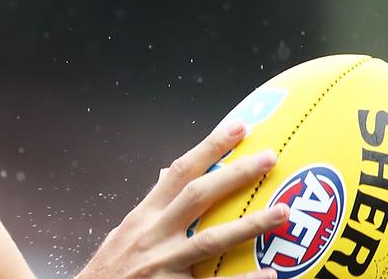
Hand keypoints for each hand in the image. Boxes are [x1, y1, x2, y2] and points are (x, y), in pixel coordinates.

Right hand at [77, 120, 289, 278]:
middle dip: (234, 174)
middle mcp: (154, 234)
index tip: (237, 128)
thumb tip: (166, 173)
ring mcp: (164, 263)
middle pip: (197, 195)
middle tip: (269, 158)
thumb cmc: (110, 268)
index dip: (209, 148)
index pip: (178, 172)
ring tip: (283, 212)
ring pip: (211, 239)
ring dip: (250, 224)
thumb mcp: (124, 231)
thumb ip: (150, 206)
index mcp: (144, 216)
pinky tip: (270, 274)